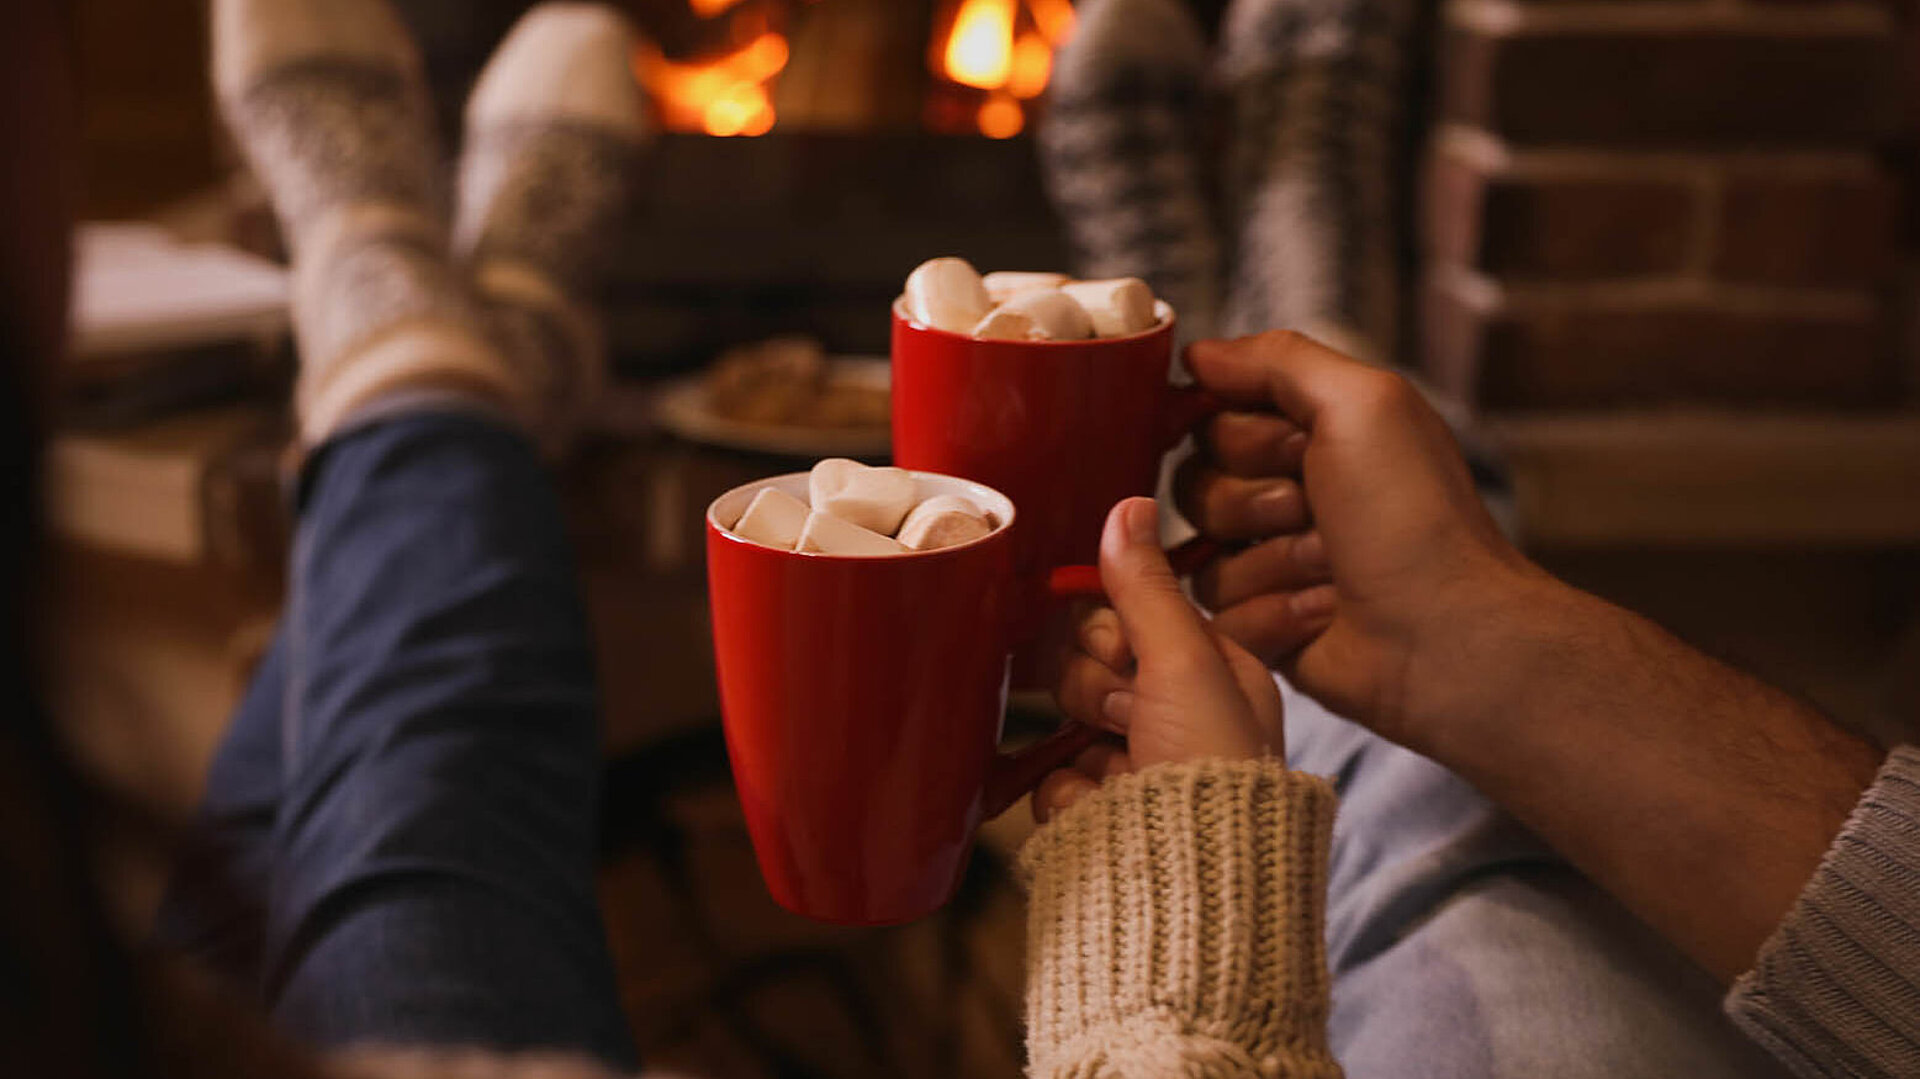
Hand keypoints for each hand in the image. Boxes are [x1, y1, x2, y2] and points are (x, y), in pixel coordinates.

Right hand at [1032, 497, 1283, 822]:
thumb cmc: (1208, 772)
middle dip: (1098, 682)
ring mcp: (1136, 767)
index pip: (1142, 614)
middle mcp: (1181, 719)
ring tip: (1114, 767)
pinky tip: (1097, 808)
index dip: (1118, 626)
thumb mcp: (1184, 662)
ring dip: (1083, 734)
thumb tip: (1131, 503)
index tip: (1124, 648)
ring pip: (1070, 712)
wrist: (1186, 888)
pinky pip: (1053, 775)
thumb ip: (1146, 587)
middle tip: (1125, 711)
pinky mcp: (1097, 814)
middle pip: (1098, 658)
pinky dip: (1067, 791)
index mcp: (1219, 677)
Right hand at [1176, 331, 1555, 748]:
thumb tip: (1198, 352)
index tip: (1286, 445)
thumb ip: (1276, 360)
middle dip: (1254, 499)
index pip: (1212, 416)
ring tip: (1331, 569)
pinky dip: (1271, 613)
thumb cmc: (1415, 516)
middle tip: (1316, 509)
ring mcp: (1271, 562)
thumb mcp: (1361, 402)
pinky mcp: (1262, 625)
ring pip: (1199, 551)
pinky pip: (1216, 613)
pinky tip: (1324, 614)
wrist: (1446, 633)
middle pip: (1194, 482)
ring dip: (1270, 560)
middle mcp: (1286, 493)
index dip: (1234, 431)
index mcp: (1311, 433)